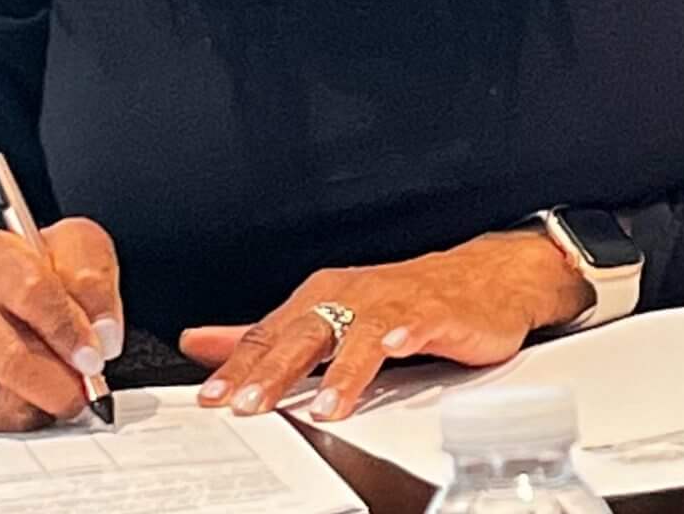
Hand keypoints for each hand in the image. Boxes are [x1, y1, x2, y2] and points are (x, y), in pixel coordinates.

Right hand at [0, 217, 124, 430]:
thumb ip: (95, 284)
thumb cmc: (39, 266)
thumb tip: (101, 336)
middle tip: (83, 392)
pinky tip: (36, 400)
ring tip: (63, 391)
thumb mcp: (78, 250)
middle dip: (55, 383)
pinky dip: (17, 417)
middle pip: (6, 356)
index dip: (67, 331)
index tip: (92, 358)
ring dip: (39, 401)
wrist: (0, 285)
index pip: (30, 293)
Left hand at [181, 231, 591, 422]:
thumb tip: (200, 342)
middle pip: (307, 333)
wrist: (483, 277)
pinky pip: (419, 320)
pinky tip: (397, 346)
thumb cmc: (402, 300)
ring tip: (325, 405)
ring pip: (361, 332)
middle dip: (275, 370)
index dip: (239, 366)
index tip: (211, 397)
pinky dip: (406, 332)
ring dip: (342, 368)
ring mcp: (395, 302)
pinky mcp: (437, 311)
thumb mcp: (327, 315)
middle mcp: (353, 295)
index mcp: (322, 298)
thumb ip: (264, 335)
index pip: (271, 333)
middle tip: (249, 403)